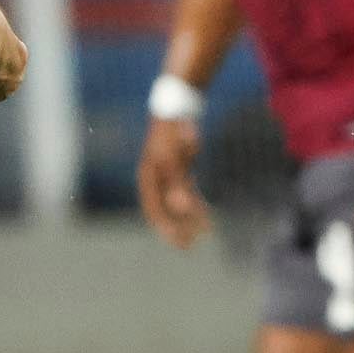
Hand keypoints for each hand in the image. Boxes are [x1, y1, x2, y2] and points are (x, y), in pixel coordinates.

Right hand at [137, 115, 207, 248]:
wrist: (179, 107)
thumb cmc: (174, 133)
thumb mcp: (176, 159)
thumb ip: (178, 184)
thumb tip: (181, 209)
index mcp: (148, 178)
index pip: (153, 210)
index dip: (166, 228)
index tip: (179, 242)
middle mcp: (154, 179)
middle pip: (164, 210)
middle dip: (177, 227)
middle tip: (190, 244)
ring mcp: (167, 174)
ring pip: (176, 202)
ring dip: (188, 218)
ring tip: (203, 232)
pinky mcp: (179, 169)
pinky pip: (186, 192)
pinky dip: (195, 203)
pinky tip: (205, 213)